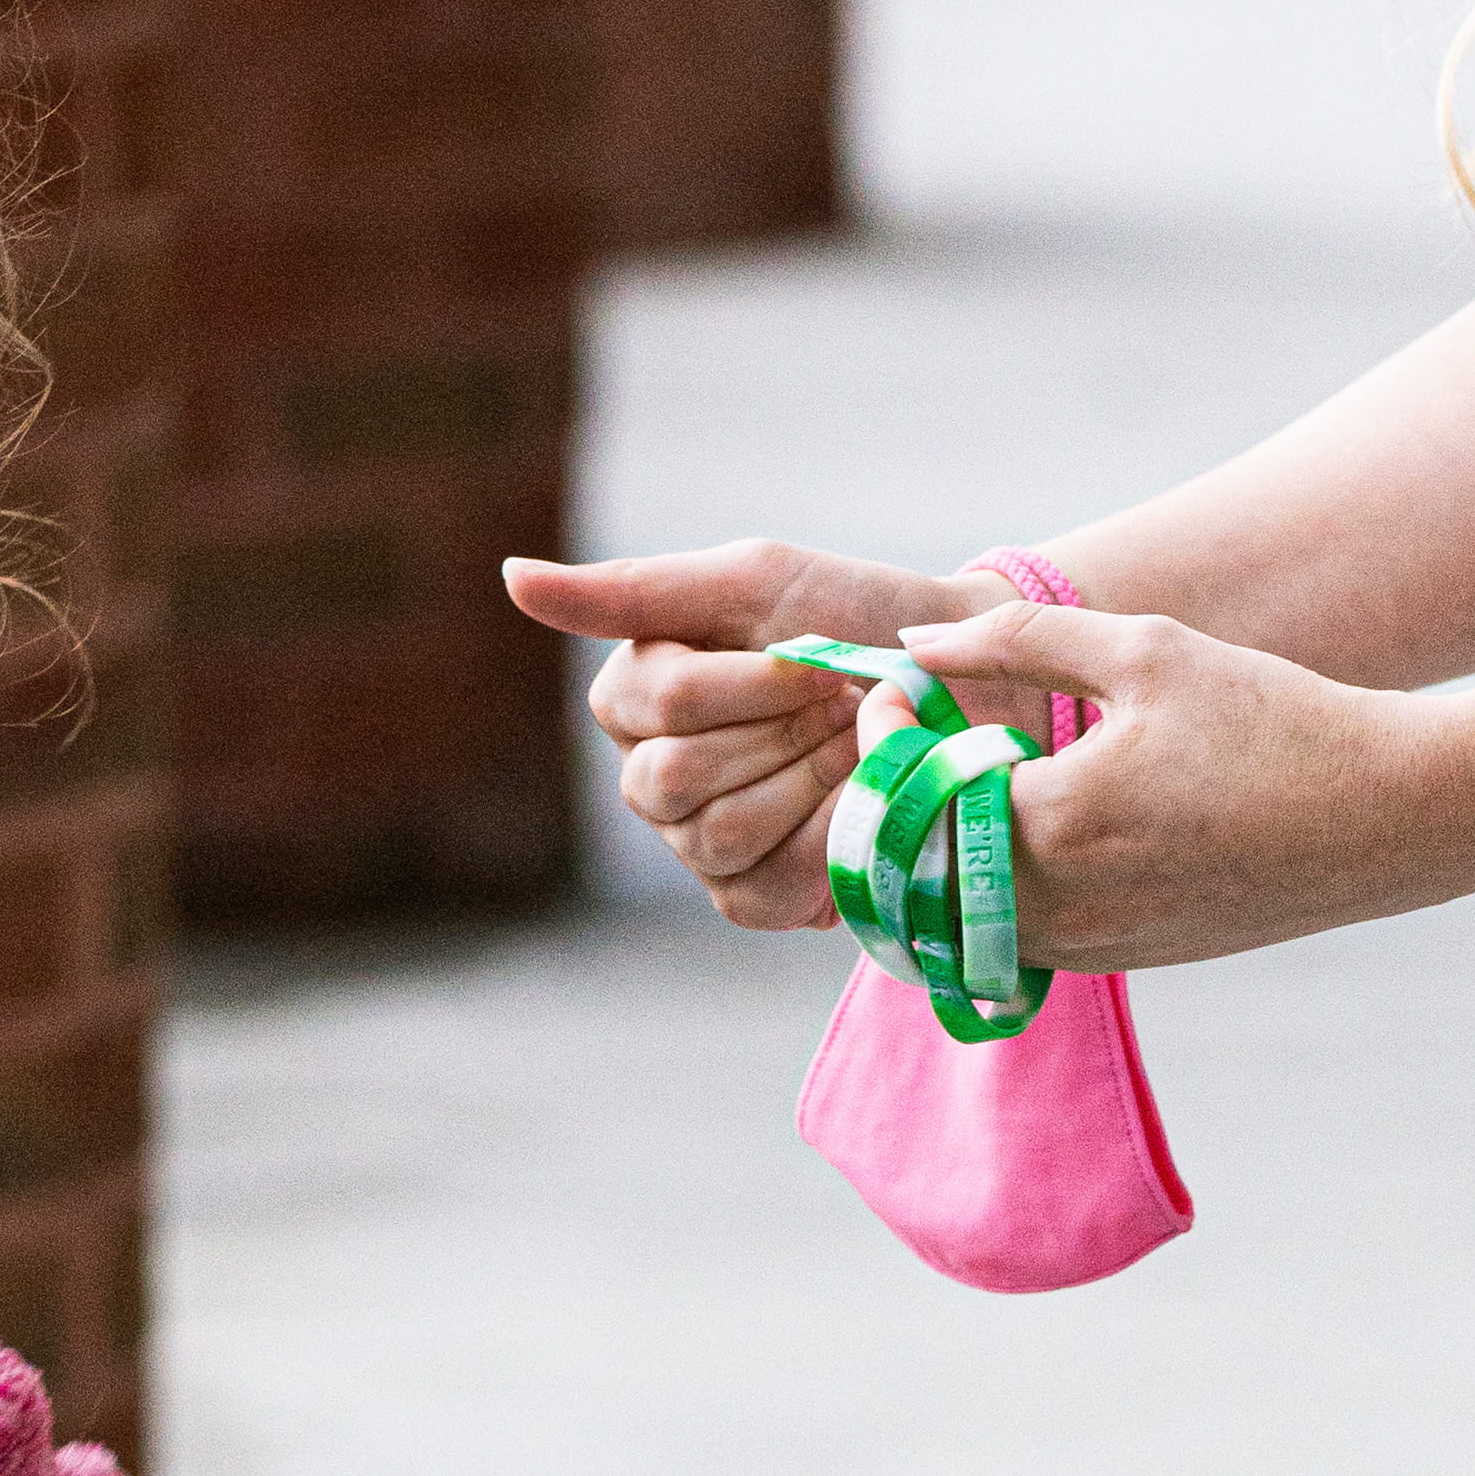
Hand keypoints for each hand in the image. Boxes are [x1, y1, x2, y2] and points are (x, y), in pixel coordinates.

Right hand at [505, 533, 994, 929]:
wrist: (965, 685)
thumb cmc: (855, 618)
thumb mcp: (753, 583)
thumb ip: (631, 590)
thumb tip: (509, 576)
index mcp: (635, 695)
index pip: (659, 701)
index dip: (752, 682)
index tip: (811, 655)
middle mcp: (649, 776)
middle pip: (673, 777)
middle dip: (780, 733)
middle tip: (840, 704)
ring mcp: (694, 846)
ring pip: (712, 835)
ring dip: (806, 782)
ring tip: (852, 746)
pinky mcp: (748, 899)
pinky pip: (758, 886)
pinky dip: (824, 839)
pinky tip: (853, 801)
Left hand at [908, 581, 1470, 973]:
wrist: (1389, 818)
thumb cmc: (1272, 720)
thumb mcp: (1145, 652)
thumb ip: (1015, 642)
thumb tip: (915, 642)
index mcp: (1053, 825)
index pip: (908, 795)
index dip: (883, 737)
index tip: (897, 688)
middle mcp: (1060, 907)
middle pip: (913, 871)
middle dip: (899, 799)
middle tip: (921, 732)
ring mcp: (1092, 946)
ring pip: (958, 914)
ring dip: (941, 847)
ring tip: (973, 770)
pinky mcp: (1123, 961)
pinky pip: (1016, 934)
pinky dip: (994, 884)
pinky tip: (1035, 818)